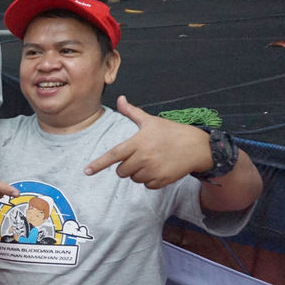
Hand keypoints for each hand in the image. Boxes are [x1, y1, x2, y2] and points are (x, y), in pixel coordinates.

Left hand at [84, 95, 212, 187]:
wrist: (198, 146)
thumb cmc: (171, 132)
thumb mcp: (151, 120)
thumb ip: (132, 112)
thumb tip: (120, 99)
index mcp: (138, 142)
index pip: (114, 154)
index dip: (99, 163)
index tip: (86, 171)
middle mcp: (144, 157)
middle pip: (121, 171)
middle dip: (126, 166)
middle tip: (140, 156)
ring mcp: (153, 170)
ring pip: (134, 179)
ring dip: (138, 173)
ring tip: (152, 160)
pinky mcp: (162, 180)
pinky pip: (147, 185)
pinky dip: (150, 180)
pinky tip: (160, 168)